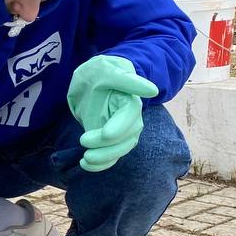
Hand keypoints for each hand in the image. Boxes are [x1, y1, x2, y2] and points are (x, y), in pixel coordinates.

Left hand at [67, 55, 158, 171]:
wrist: (90, 80)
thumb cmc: (100, 72)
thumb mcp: (109, 70)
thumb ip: (128, 80)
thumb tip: (152, 90)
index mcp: (131, 102)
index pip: (130, 118)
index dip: (119, 128)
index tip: (104, 135)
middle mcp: (129, 120)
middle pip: (127, 139)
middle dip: (108, 147)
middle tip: (83, 141)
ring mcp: (120, 132)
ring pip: (119, 151)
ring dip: (103, 159)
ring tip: (84, 160)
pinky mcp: (110, 141)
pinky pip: (110, 157)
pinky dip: (99, 165)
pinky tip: (86, 165)